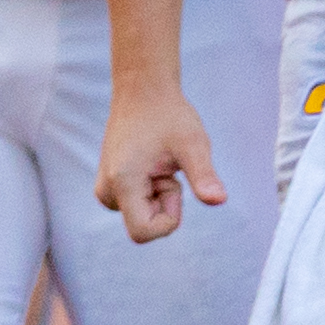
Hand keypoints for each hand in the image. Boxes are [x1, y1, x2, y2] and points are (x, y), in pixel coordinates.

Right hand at [97, 80, 222, 241]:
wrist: (144, 92)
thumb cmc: (170, 116)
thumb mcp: (194, 144)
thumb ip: (204, 175)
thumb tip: (220, 201)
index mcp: (122, 184)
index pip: (143, 232)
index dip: (170, 218)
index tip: (175, 182)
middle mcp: (106, 191)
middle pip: (146, 224)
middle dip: (166, 202)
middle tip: (168, 166)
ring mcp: (105, 189)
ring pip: (143, 215)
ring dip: (160, 195)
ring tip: (160, 161)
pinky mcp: (110, 186)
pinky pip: (138, 205)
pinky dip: (152, 189)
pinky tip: (153, 162)